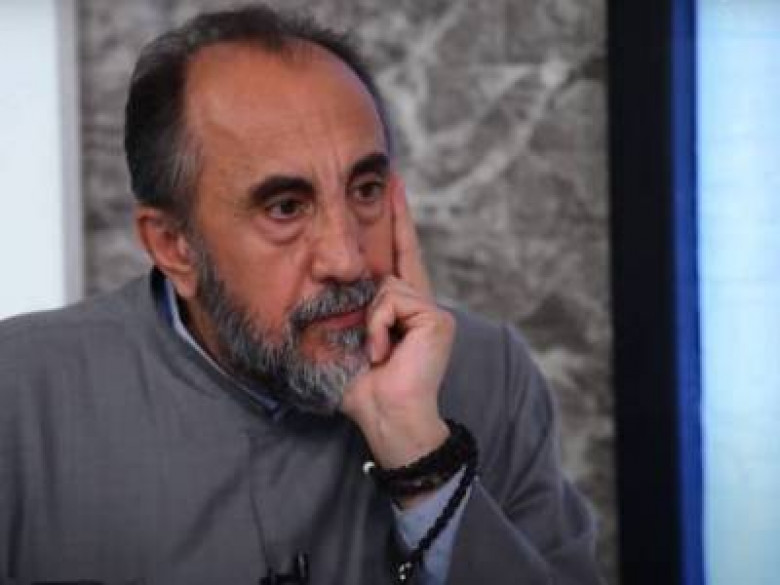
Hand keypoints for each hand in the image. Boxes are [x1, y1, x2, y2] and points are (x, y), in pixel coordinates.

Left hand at [341, 180, 454, 502]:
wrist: (384, 416)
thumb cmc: (358, 385)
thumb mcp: (342, 338)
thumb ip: (343, 309)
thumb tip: (323, 278)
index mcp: (400, 309)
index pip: (398, 254)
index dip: (397, 220)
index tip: (394, 182)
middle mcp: (420, 303)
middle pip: (394, 258)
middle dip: (394, 216)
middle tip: (388, 179)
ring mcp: (431, 310)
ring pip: (386, 285)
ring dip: (368, 320)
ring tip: (371, 350)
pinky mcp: (437, 318)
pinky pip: (393, 301)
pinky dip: (378, 327)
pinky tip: (381, 351)